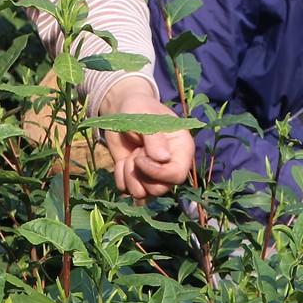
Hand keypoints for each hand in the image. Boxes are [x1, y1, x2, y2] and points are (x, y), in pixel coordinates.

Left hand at [96, 77, 195, 200]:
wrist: (123, 111)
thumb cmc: (138, 109)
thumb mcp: (145, 117)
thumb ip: (154, 138)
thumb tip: (163, 159)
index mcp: (182, 148)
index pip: (177, 175)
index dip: (157, 173)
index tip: (139, 158)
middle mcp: (171, 165)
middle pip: (160, 189)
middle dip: (141, 174)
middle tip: (135, 154)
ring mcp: (154, 174)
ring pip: (144, 194)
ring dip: (130, 177)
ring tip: (129, 157)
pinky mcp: (138, 178)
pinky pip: (127, 191)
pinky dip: (120, 178)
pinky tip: (122, 162)